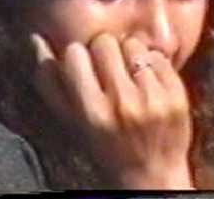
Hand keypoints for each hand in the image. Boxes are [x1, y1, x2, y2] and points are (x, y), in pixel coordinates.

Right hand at [30, 32, 193, 188]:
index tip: (83, 64)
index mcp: (91, 113)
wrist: (152, 173)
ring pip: (133, 45)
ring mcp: (153, 98)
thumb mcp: (73, 124)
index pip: (75, 54)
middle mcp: (122, 104)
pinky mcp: (176, 94)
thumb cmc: (105, 147)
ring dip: (129, 53)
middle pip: (105, 42)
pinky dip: (152, 63)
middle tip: (108, 66)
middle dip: (104, 50)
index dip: (77, 55)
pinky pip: (158, 56)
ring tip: (129, 73)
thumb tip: (36, 39)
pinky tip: (148, 80)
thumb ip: (51, 83)